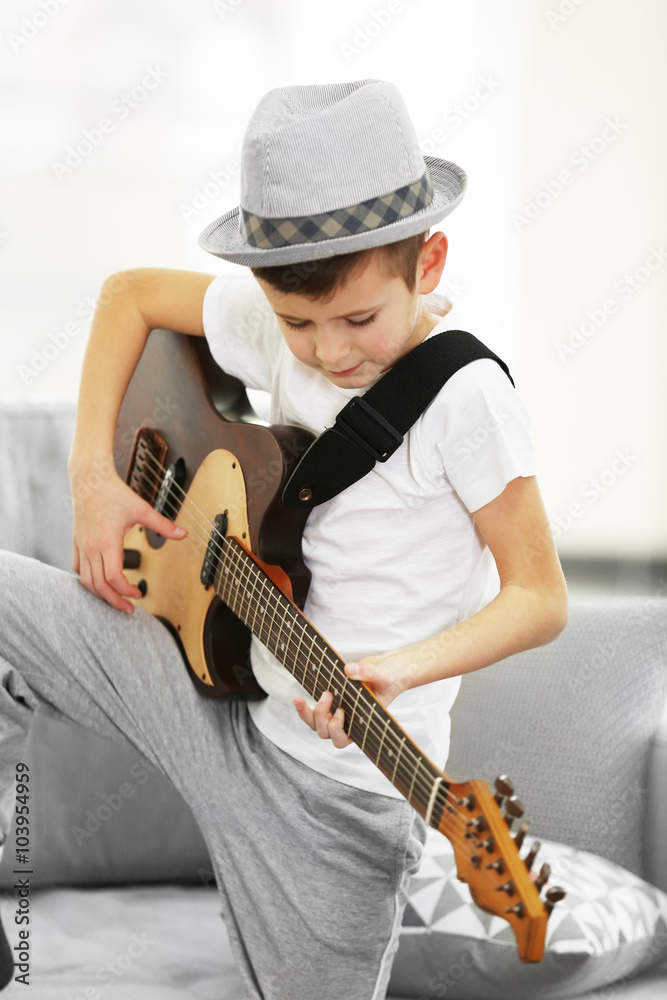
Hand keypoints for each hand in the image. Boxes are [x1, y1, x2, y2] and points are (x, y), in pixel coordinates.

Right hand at [69, 461, 186, 613]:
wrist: (90, 479)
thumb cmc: (115, 493)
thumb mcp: (142, 508)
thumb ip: (162, 524)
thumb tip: (184, 534)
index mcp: (108, 541)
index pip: (113, 577)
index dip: (125, 590)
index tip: (138, 594)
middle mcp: (91, 546)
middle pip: (99, 585)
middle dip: (114, 601)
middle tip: (129, 609)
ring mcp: (81, 545)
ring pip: (85, 580)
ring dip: (100, 593)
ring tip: (115, 598)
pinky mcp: (76, 542)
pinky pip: (78, 568)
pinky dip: (88, 580)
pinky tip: (100, 581)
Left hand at [292, 650, 414, 747]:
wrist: (385, 671)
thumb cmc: (388, 679)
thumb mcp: (382, 675)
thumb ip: (367, 672)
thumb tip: (348, 669)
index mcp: (361, 725)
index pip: (344, 739)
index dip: (336, 730)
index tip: (340, 711)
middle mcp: (348, 725)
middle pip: (326, 733)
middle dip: (322, 716)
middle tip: (328, 694)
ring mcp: (337, 717)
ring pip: (316, 727)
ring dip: (307, 715)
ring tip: (303, 699)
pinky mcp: (329, 705)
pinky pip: (312, 715)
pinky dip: (304, 709)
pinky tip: (298, 700)